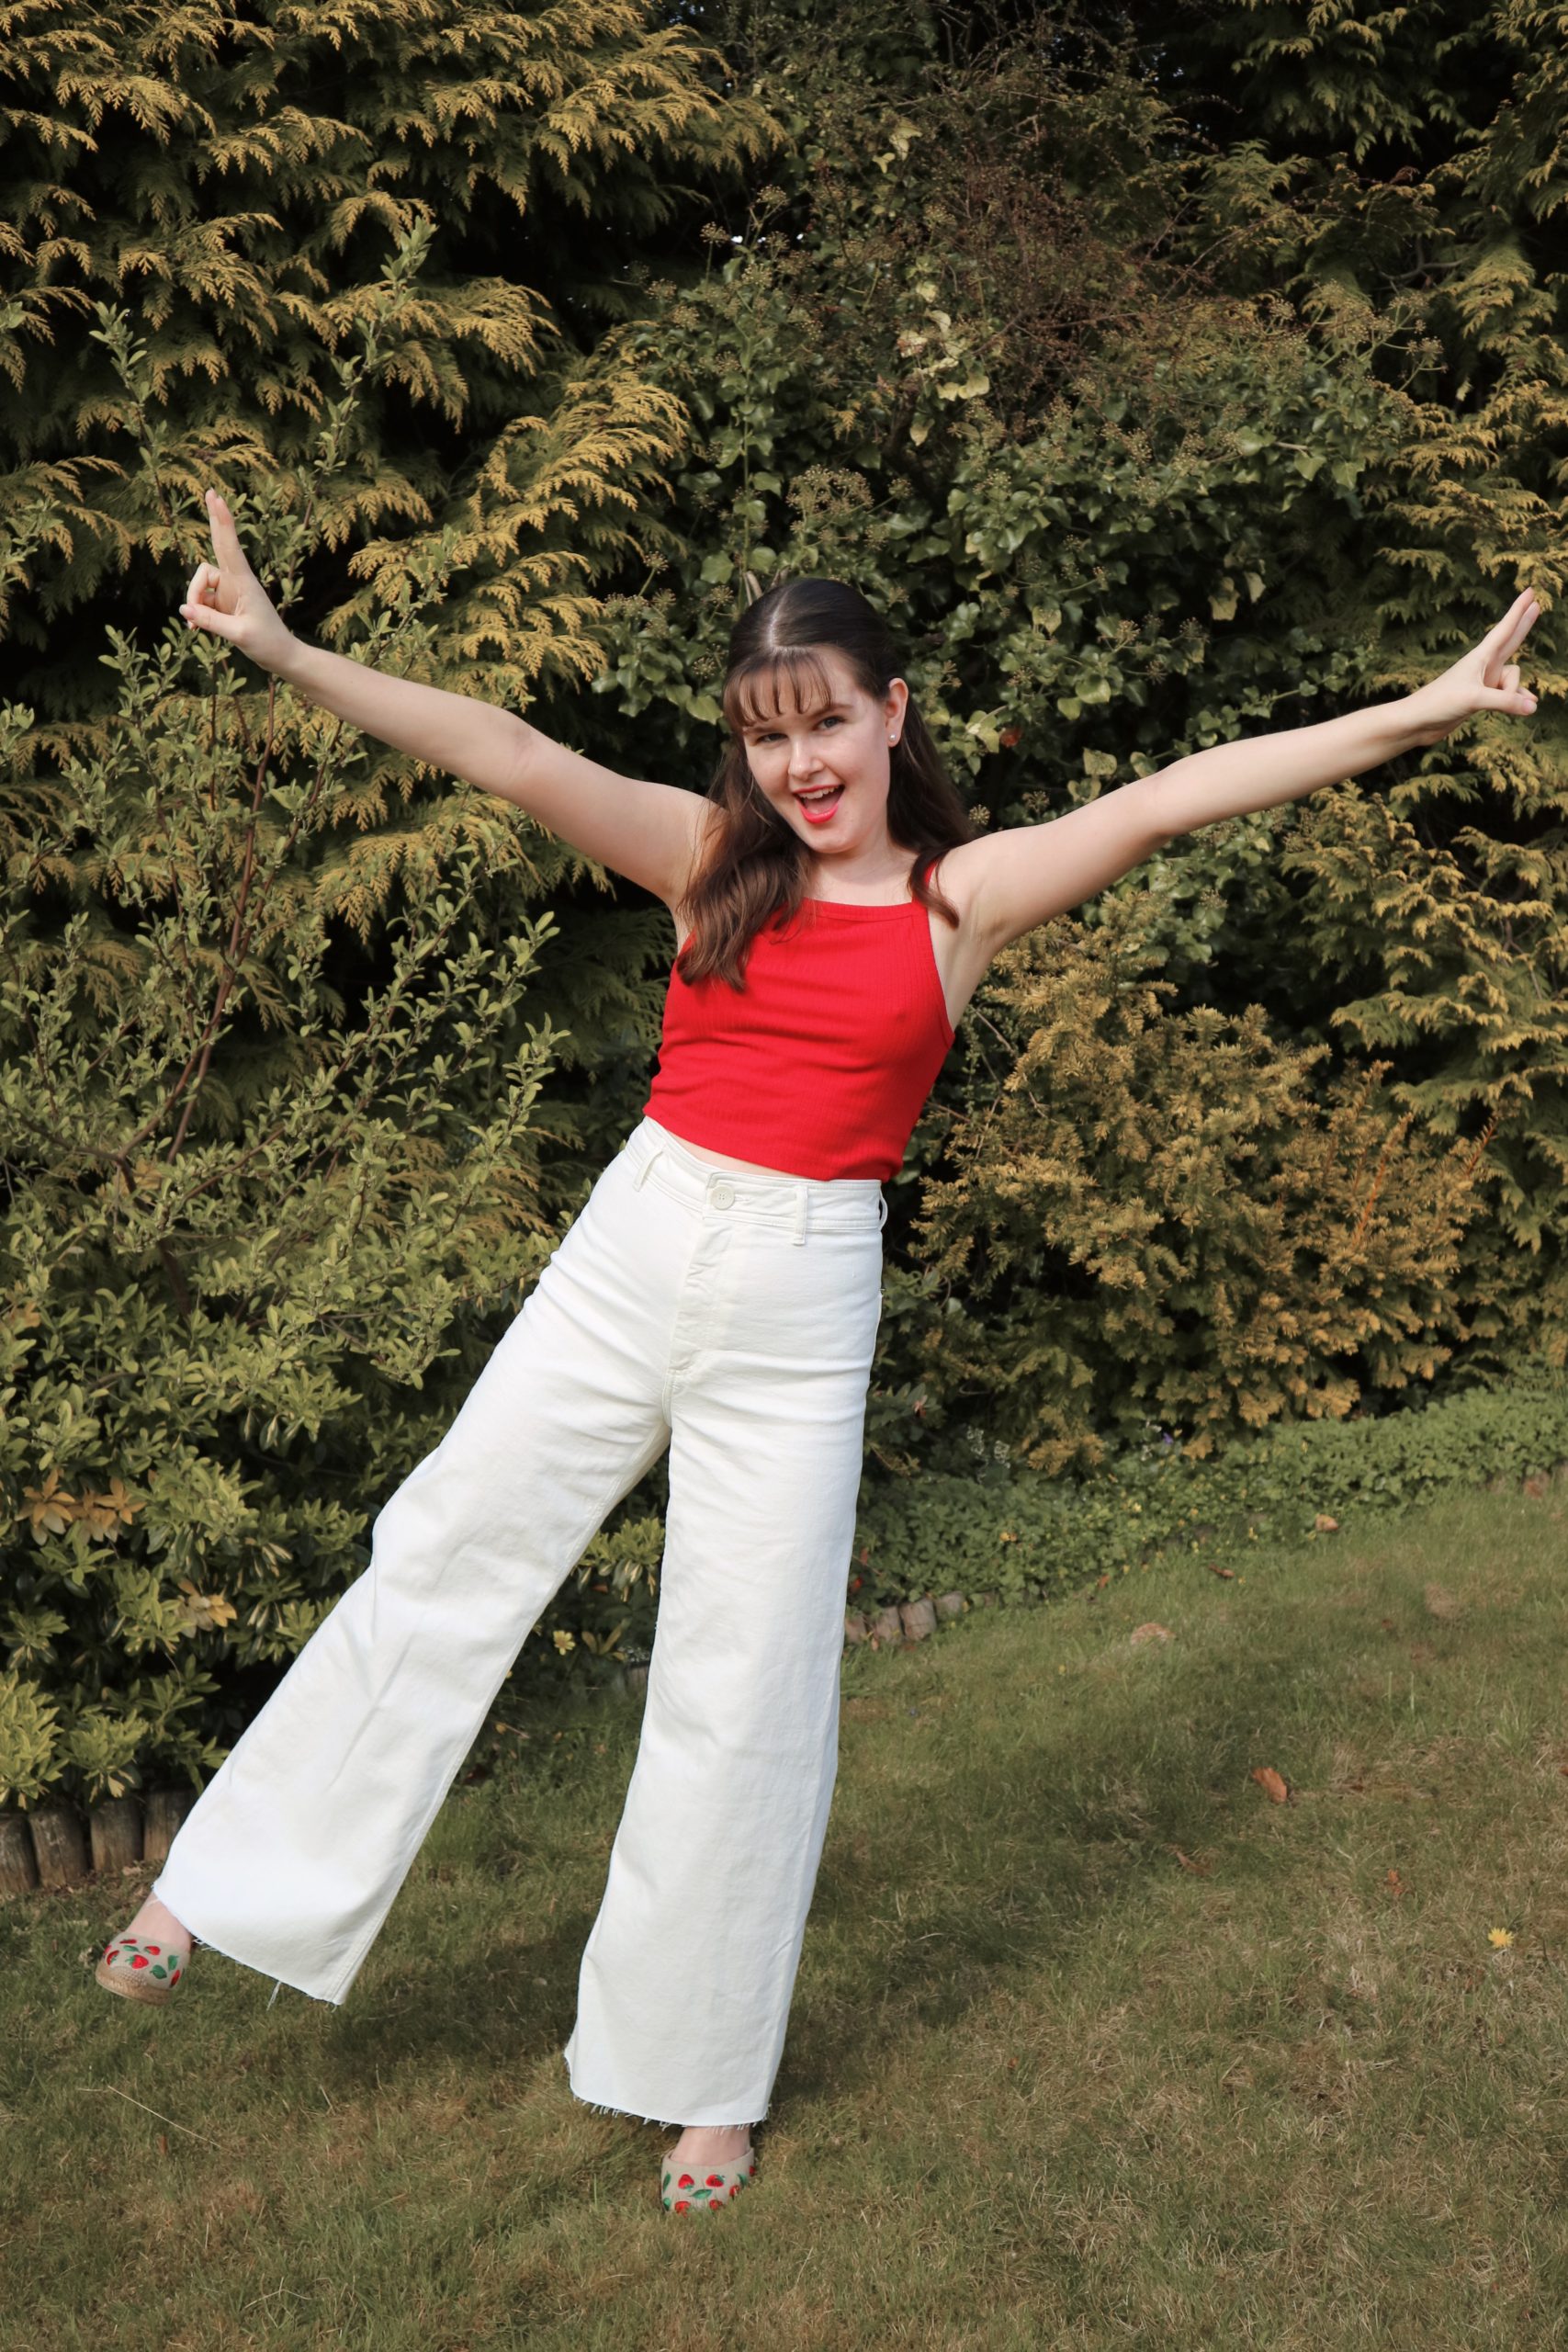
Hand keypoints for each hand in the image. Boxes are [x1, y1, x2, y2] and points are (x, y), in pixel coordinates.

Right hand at [178, 488, 295, 671]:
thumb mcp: (238, 635)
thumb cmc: (267, 644)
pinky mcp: (224, 603)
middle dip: (214, 522)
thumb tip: (184, 608)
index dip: (222, 522)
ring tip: (196, 626)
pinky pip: (201, 601)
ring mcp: (229, 591)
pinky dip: (196, 613)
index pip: (230, 547)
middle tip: (209, 491)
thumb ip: (211, 621)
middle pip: (218, 546)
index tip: (217, 498)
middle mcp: (236, 581)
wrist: (282, 657)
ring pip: (200, 583)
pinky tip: (196, 629)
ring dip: (194, 600)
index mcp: (244, 582)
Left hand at [1400, 588, 1542, 745]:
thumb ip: (1506, 702)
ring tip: (1511, 707)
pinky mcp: (1480, 699)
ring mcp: (1483, 682)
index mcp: (1480, 657)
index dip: (1519, 611)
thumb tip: (1533, 706)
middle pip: (1511, 641)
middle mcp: (1484, 666)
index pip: (1505, 629)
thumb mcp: (1475, 699)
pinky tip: (1528, 706)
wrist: (1417, 722)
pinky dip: (1517, 701)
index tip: (1530, 591)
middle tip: (1537, 605)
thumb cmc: (1439, 703)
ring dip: (1514, 694)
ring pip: (1512, 681)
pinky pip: (1508, 697)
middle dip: (1525, 625)